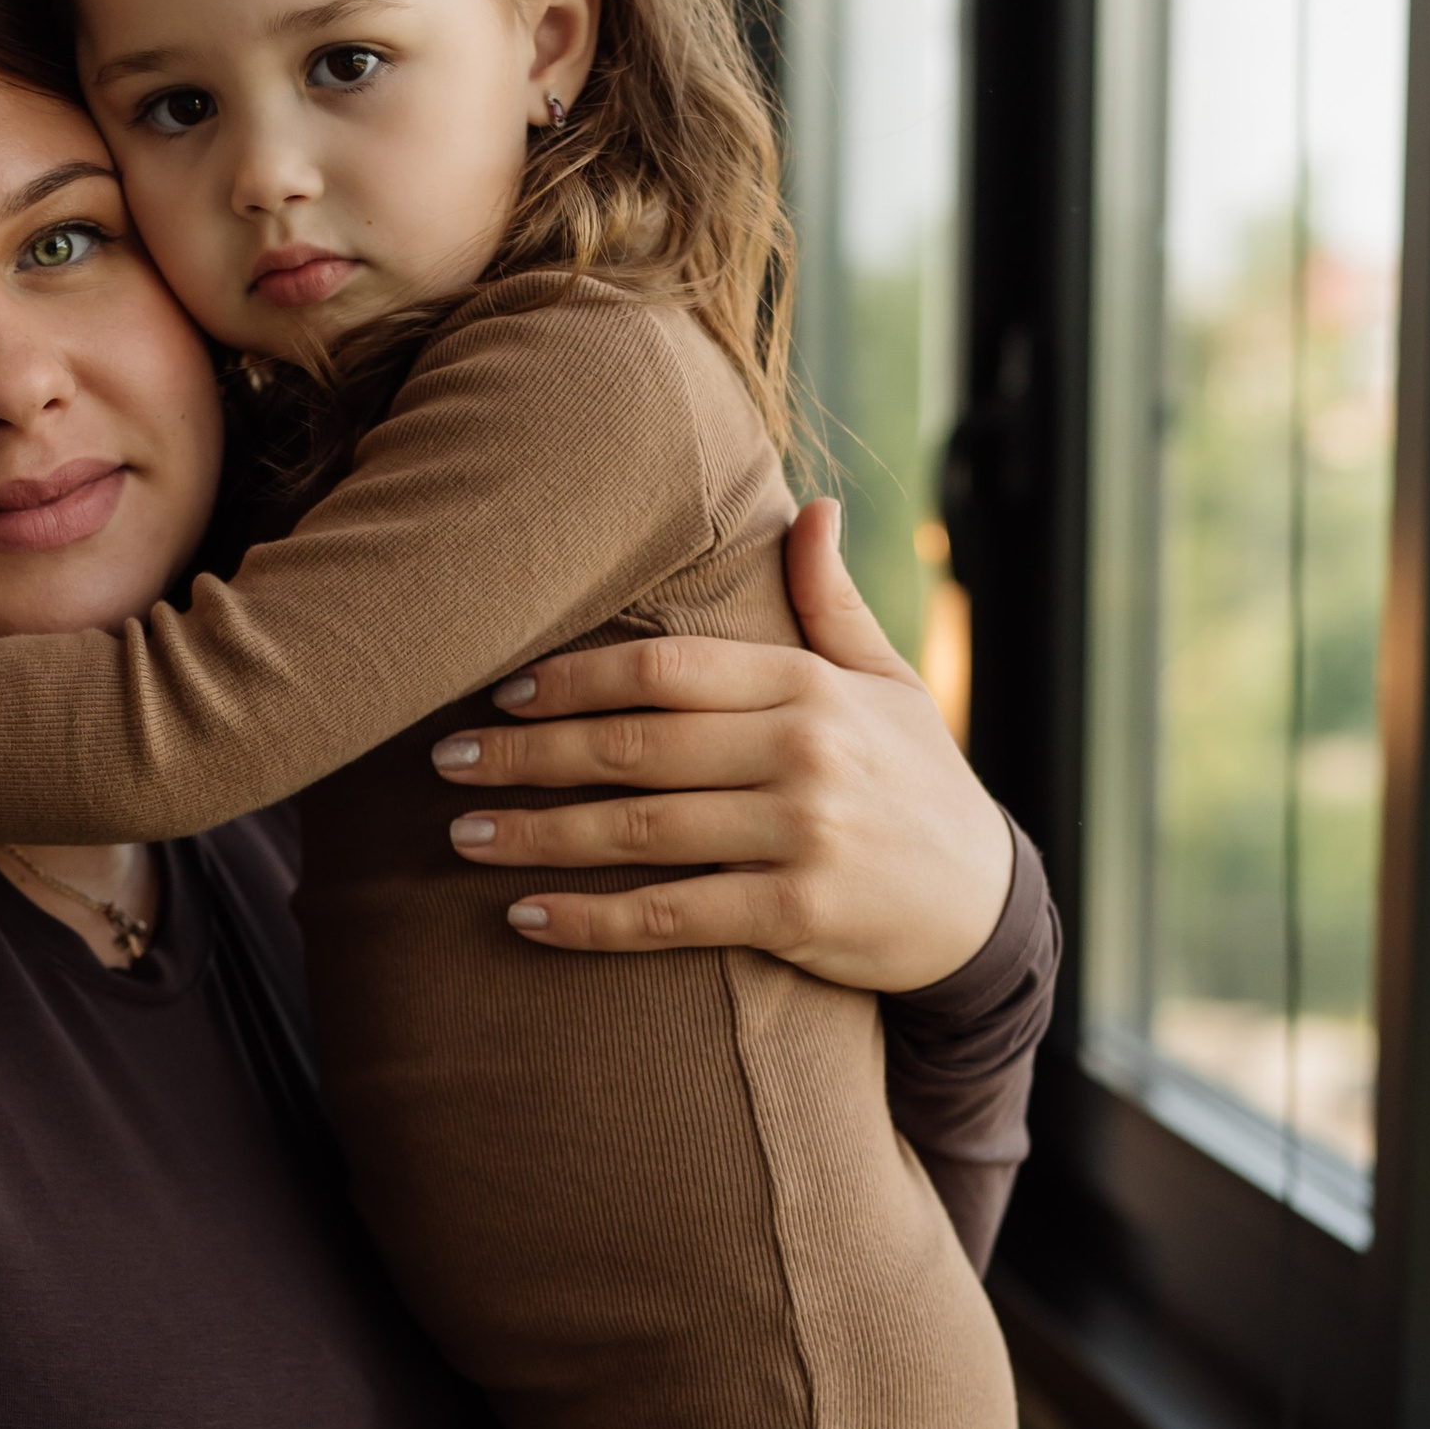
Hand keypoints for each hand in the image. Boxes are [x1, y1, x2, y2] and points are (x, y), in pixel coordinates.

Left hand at [432, 498, 1015, 992]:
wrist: (985, 906)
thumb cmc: (917, 782)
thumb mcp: (887, 681)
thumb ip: (829, 602)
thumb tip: (810, 506)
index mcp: (807, 685)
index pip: (666, 668)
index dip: (574, 677)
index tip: (500, 686)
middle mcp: (801, 751)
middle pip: (634, 746)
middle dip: (527, 753)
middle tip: (444, 759)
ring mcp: (799, 833)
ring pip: (638, 831)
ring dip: (538, 834)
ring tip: (461, 835)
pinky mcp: (795, 914)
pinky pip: (670, 917)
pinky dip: (591, 921)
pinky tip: (526, 918)